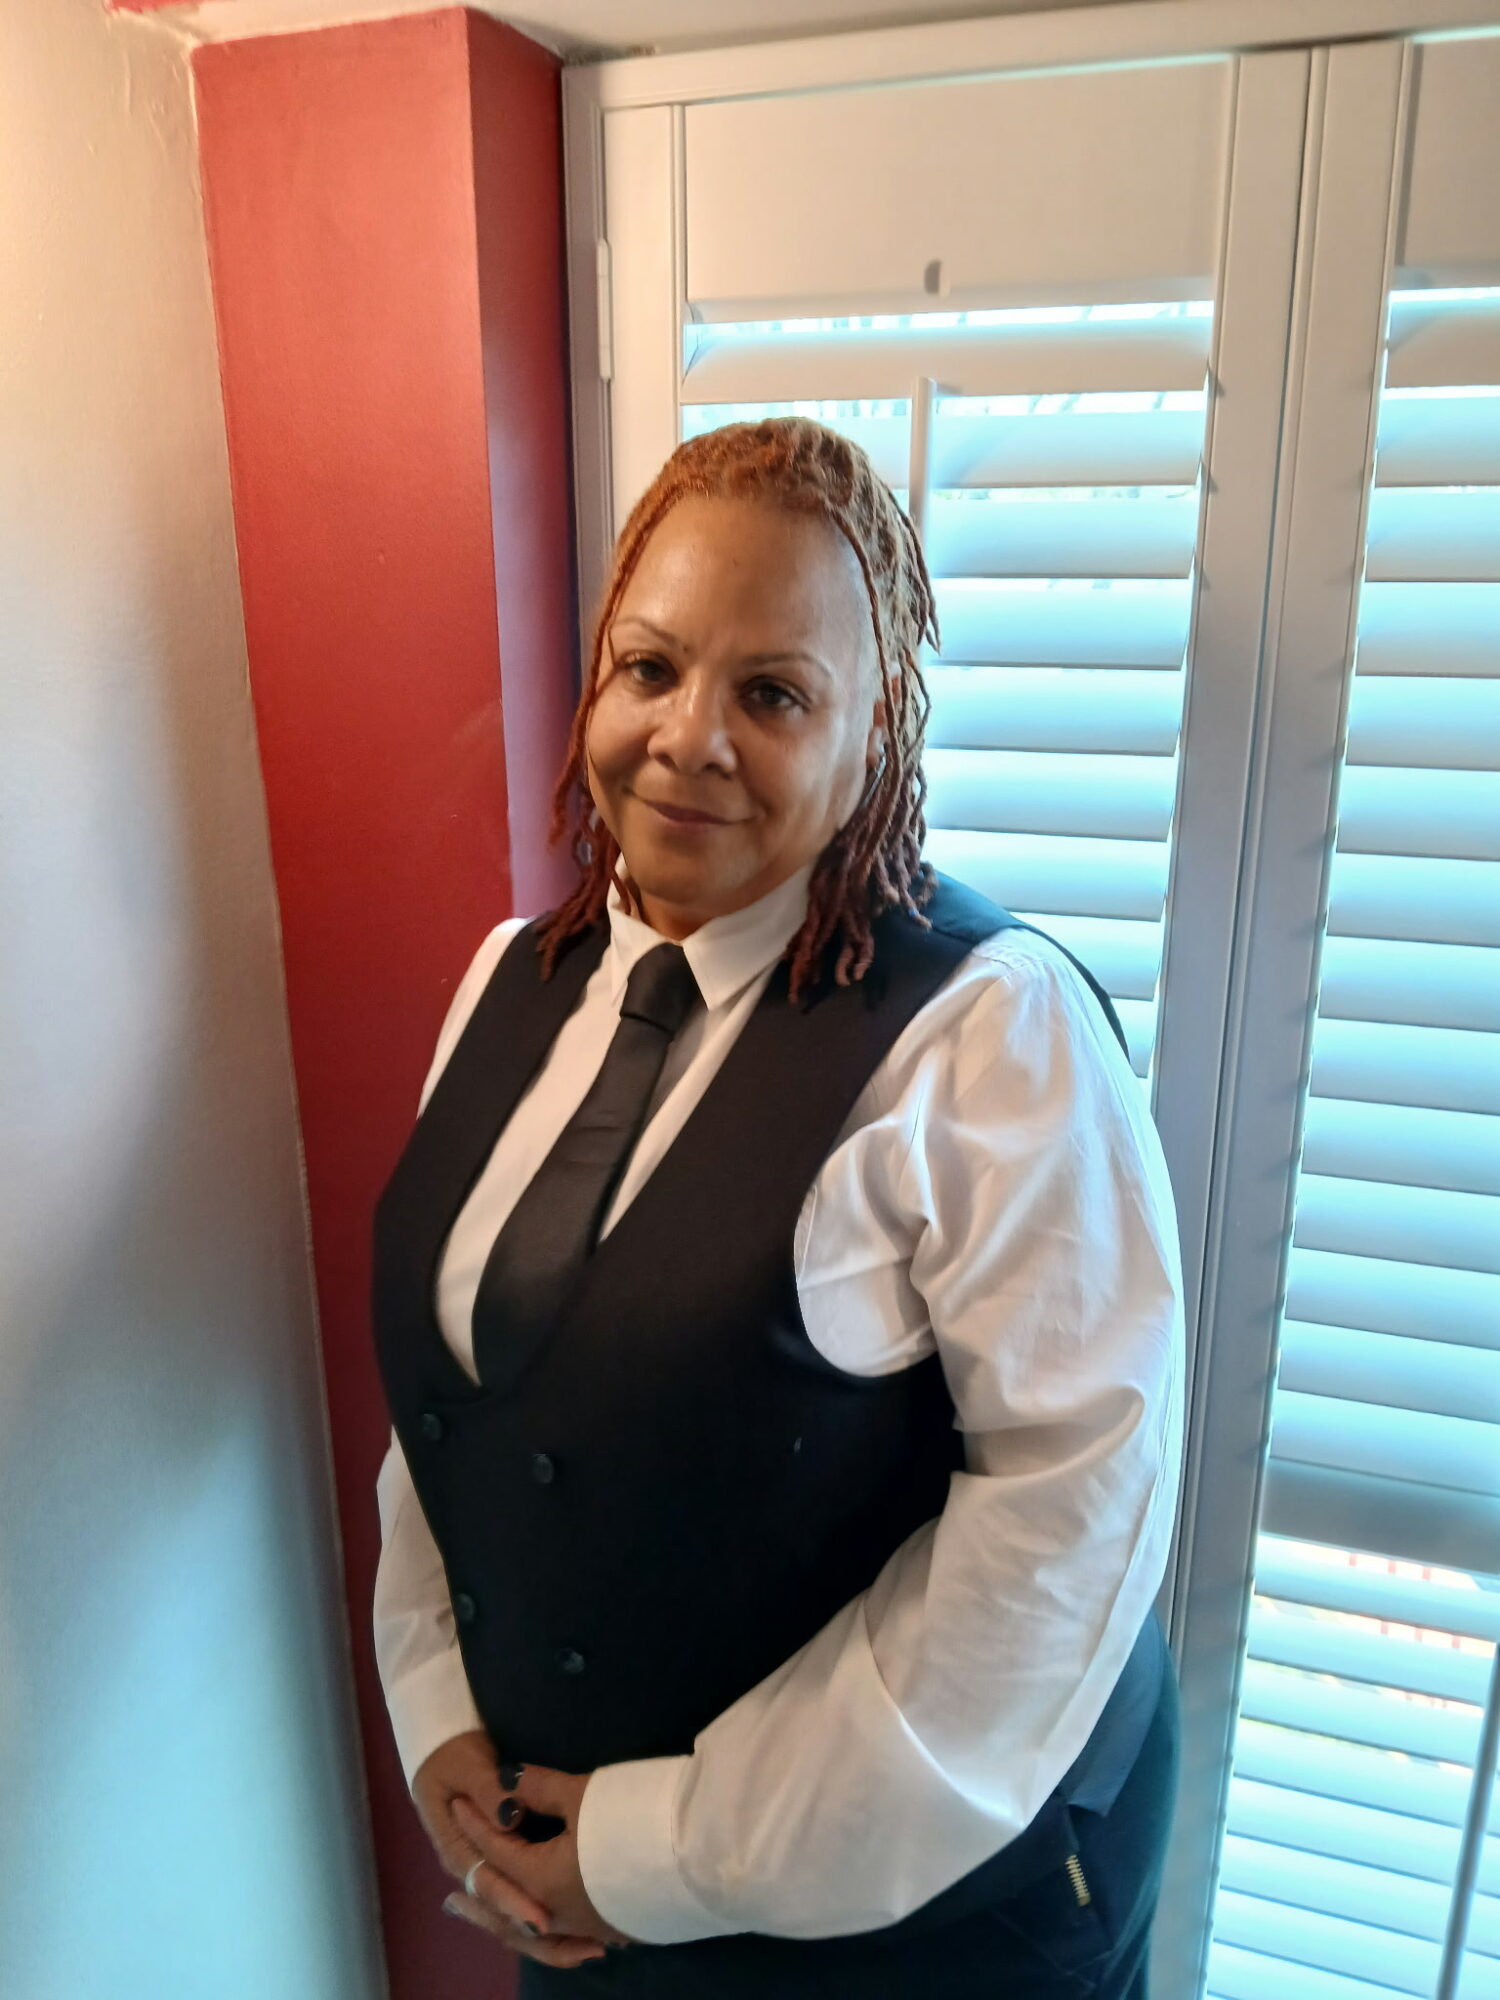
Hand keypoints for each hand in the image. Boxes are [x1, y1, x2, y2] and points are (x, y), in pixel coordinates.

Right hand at [412, 1731, 607, 1969]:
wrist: (439, 1753)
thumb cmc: (452, 1755)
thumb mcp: (466, 1766)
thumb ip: (488, 1789)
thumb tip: (511, 1815)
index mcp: (455, 1848)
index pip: (487, 1882)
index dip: (515, 1901)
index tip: (543, 1920)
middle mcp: (468, 1869)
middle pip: (500, 1911)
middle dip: (538, 1928)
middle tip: (581, 1945)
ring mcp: (482, 1872)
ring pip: (509, 1917)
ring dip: (546, 1937)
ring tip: (587, 1949)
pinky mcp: (499, 1868)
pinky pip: (518, 1902)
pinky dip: (544, 1920)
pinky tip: (576, 1935)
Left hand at [451, 1766, 637, 1950]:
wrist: (696, 1851)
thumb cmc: (631, 1817)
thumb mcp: (581, 1794)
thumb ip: (538, 1789)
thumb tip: (506, 1780)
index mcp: (542, 1881)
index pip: (499, 1849)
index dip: (477, 1822)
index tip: (458, 1803)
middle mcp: (558, 1913)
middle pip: (506, 1906)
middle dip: (478, 1896)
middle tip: (449, 1900)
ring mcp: (587, 1927)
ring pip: (531, 1931)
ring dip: (503, 1923)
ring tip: (485, 1922)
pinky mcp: (613, 1929)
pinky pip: (561, 1937)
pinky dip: (539, 1934)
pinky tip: (542, 1926)